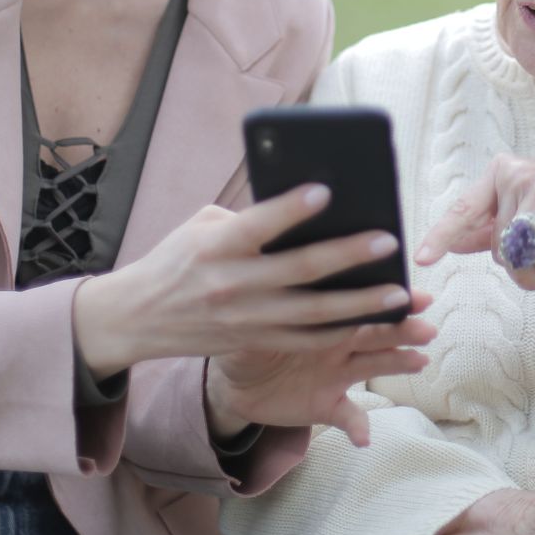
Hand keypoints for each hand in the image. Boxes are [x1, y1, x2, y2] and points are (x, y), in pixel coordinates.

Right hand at [74, 184, 428, 378]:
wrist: (135, 319)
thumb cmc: (176, 259)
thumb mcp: (202, 227)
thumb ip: (249, 218)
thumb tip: (303, 208)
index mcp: (216, 246)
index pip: (258, 225)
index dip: (291, 209)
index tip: (326, 191)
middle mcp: (232, 284)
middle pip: (299, 270)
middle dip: (348, 256)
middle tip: (388, 241)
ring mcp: (246, 319)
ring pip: (313, 314)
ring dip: (360, 304)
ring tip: (399, 292)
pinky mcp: (254, 342)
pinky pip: (306, 340)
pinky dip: (342, 332)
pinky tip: (372, 321)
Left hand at [204, 290, 435, 442]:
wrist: (235, 380)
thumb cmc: (248, 334)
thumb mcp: (253, 313)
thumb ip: (267, 300)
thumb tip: (270, 275)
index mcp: (327, 314)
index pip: (362, 302)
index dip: (390, 299)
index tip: (415, 294)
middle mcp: (341, 342)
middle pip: (378, 332)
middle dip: (404, 329)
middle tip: (427, 327)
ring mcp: (338, 374)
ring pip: (374, 366)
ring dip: (398, 364)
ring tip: (420, 361)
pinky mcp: (327, 404)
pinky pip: (348, 416)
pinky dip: (358, 426)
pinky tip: (364, 437)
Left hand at [415, 155, 534, 291]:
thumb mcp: (526, 214)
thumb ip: (489, 227)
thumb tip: (451, 241)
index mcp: (503, 172)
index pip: (465, 209)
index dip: (442, 235)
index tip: (422, 258)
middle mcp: (520, 174)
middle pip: (498, 246)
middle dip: (518, 264)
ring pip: (520, 256)